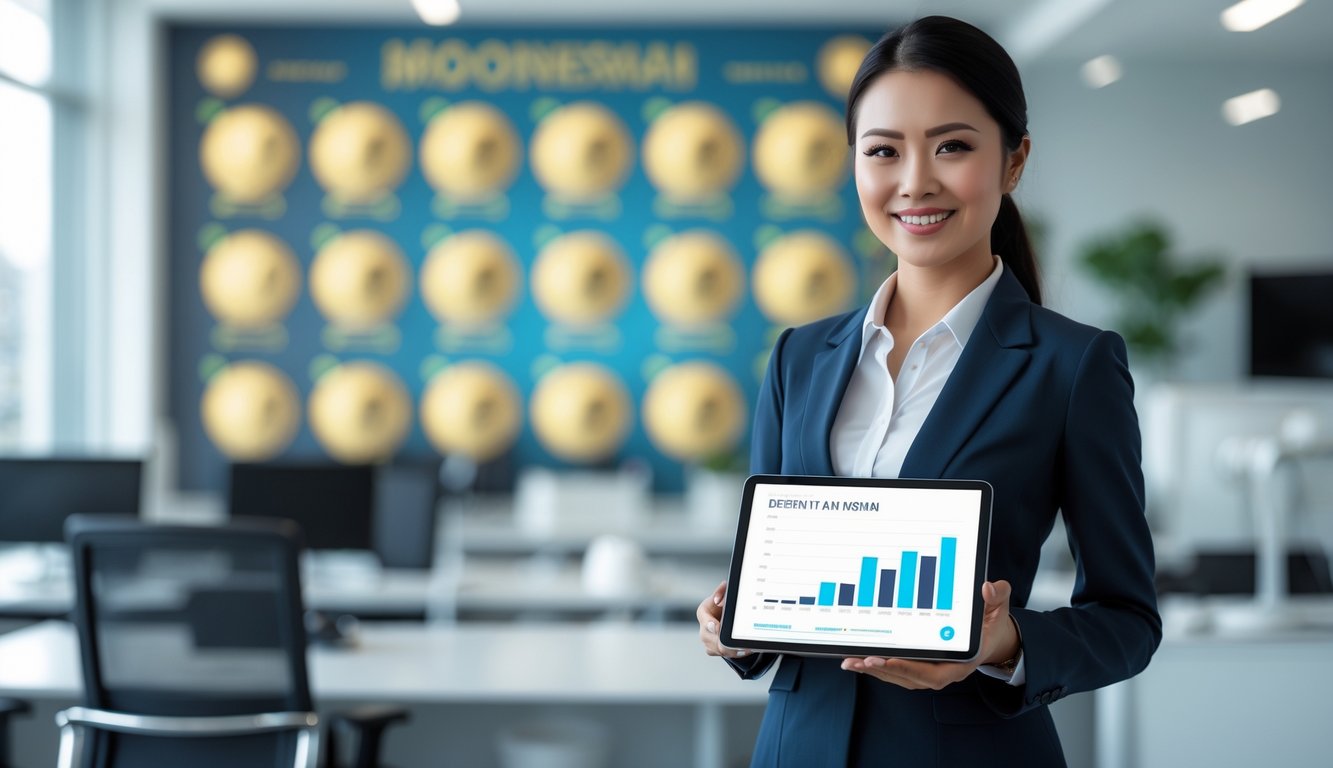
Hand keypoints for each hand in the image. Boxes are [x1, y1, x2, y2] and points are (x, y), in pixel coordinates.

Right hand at [697, 581, 752, 659]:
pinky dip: (733, 653)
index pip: (703, 618)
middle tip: (733, 644)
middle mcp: (703, 627)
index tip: (716, 626)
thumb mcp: (722, 596)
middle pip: (709, 638)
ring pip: (716, 649)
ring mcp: (707, 640)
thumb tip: (724, 585)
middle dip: (721, 642)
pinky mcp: (713, 649)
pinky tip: (743, 650)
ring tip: (744, 648)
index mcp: (703, 612)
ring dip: (730, 649)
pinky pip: (721, 654)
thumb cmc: (722, 605)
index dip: (710, 624)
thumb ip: (722, 591)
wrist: (723, 616)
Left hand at [841, 580, 1018, 689]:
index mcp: (962, 661)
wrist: (992, 638)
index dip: (910, 668)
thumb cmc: (991, 623)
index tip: (888, 660)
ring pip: (900, 676)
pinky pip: (897, 671)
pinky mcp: (920, 667)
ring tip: (851, 661)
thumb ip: (997, 597)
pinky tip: (857, 659)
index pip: (934, 673)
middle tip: (861, 660)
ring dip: (875, 671)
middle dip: (884, 670)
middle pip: (910, 677)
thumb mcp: (998, 609)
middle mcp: (945, 671)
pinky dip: (877, 667)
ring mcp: (931, 671)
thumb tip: (986, 587)